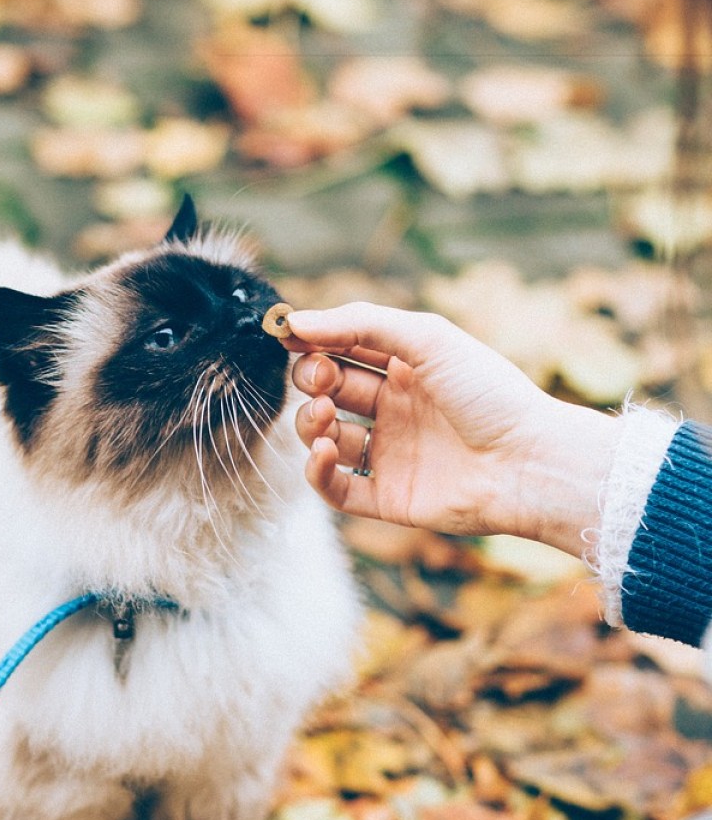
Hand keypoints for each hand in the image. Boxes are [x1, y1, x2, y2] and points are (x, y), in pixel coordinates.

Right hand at [285, 303, 622, 556]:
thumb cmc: (488, 392)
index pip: (343, 350)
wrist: (529, 461)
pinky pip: (336, 488)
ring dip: (311, 422)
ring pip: (325, 437)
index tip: (288, 336)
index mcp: (406, 369)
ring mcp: (390, 454)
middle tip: (321, 379)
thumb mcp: (426, 338)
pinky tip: (325, 451)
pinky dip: (317, 471)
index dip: (314, 343)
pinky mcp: (388, 497)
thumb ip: (359, 323)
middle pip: (329, 391)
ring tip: (327, 417)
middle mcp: (394, 410)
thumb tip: (295, 322)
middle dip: (311, 380)